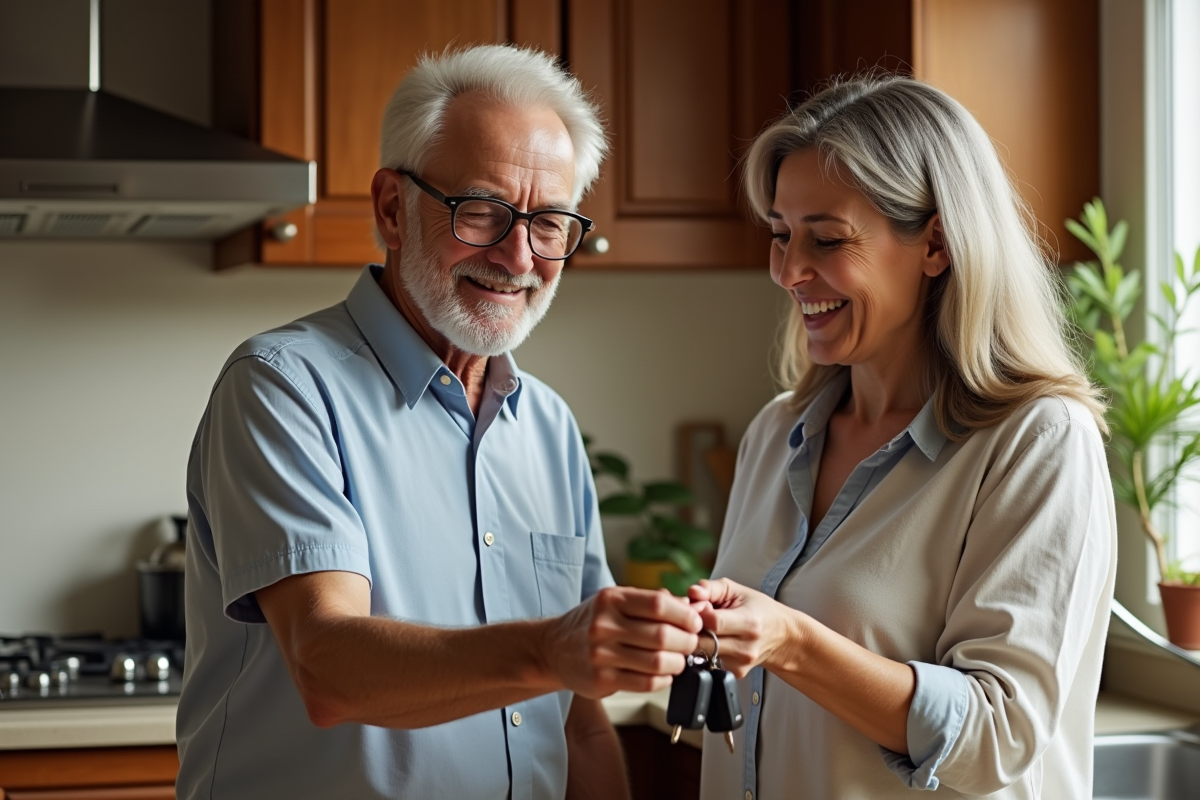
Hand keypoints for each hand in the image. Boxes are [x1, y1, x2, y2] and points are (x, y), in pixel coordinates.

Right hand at [545, 586, 701, 697]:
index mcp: (611, 599)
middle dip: (686, 641)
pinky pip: (645, 683)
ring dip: (677, 663)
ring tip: (679, 660)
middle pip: (661, 635)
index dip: (684, 615)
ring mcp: (601, 654)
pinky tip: (664, 675)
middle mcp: (604, 625)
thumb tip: (692, 608)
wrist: (553, 648)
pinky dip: (663, 680)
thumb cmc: (591, 622)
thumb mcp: (615, 602)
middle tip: (691, 644)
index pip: (659, 604)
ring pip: (657, 662)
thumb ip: (651, 603)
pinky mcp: (601, 680)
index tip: (694, 622)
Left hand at [688, 578, 798, 678]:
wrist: (782, 636)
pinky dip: (703, 651)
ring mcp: (740, 664)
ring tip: (705, 628)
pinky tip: (712, 640)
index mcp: (749, 623)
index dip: (698, 612)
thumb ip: (712, 588)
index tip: (697, 605)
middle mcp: (746, 647)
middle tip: (694, 617)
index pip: (713, 622)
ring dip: (696, 640)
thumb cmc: (758, 610)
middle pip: (702, 642)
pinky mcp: (734, 674)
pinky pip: (707, 662)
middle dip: (691, 628)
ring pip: (701, 654)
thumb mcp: (738, 591)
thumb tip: (692, 592)